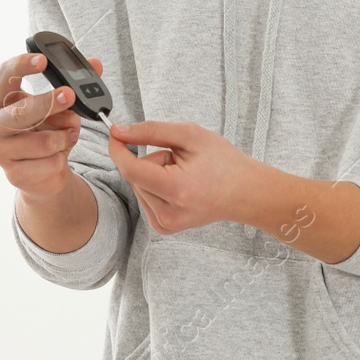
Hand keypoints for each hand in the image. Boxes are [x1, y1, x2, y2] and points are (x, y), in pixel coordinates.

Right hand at [0, 51, 99, 198]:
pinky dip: (63, 157)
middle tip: (70, 95)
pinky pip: (51, 163)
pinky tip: (59, 155)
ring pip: (44, 141)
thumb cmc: (46, 130)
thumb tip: (96, 65)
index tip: (42, 60)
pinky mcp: (13, 174)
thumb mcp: (59, 105)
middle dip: (49, 103)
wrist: (42, 172)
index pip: (3, 77)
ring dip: (65, 137)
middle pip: (20, 111)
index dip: (21, 66)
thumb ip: (74, 84)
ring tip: (68, 135)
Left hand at [106, 120, 263, 234]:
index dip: (118, 149)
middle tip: (181, 160)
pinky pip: (145, 198)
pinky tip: (179, 187)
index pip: (131, 169)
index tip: (115, 133)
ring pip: (138, 186)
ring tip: (184, 175)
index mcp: (177, 190)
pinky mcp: (164, 228)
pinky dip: (156, 187)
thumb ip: (150, 131)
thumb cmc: (223, 162)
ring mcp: (165, 224)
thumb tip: (119, 132)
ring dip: (154, 174)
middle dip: (151, 160)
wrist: (244, 192)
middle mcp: (168, 214)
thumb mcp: (189, 135)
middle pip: (135, 176)